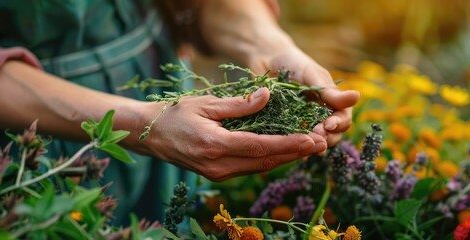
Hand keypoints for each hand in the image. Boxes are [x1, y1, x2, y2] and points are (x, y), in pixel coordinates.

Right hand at [130, 88, 326, 180]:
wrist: (150, 137)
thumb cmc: (175, 114)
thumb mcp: (206, 102)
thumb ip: (239, 103)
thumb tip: (269, 95)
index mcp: (216, 145)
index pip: (260, 147)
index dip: (288, 144)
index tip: (310, 140)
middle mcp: (219, 165)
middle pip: (265, 162)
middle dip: (294, 154)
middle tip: (320, 144)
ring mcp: (218, 174)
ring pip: (259, 168)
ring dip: (285, 158)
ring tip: (308, 148)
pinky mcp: (218, 175)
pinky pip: (249, 168)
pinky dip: (268, 160)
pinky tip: (284, 152)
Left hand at [246, 48, 359, 146]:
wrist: (266, 58)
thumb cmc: (294, 63)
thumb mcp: (312, 75)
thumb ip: (330, 90)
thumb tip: (357, 97)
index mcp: (331, 102)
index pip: (343, 118)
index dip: (339, 124)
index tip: (328, 125)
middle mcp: (319, 115)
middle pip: (332, 134)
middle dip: (327, 137)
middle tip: (316, 136)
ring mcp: (303, 122)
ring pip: (314, 140)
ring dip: (313, 144)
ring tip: (306, 144)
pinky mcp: (285, 127)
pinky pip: (293, 140)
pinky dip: (295, 147)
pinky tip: (292, 152)